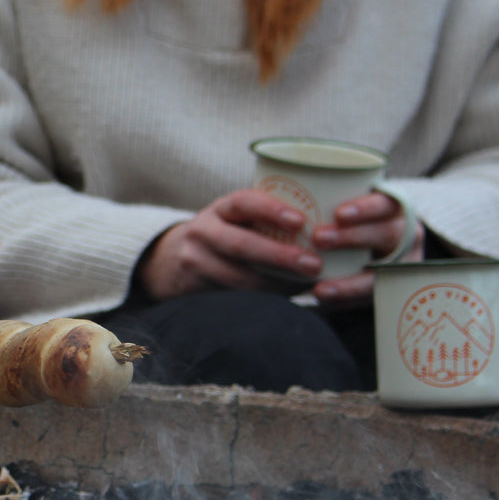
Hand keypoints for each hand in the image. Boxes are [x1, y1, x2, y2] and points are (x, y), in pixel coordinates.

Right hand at [139, 188, 323, 298]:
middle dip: (280, 256)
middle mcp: (203, 231)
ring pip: (239, 278)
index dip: (271, 210)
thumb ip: (266, 218)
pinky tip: (287, 296)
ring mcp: (196, 261)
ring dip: (277, 284)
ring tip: (306, 284)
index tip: (300, 221)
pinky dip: (264, 297)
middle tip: (313, 264)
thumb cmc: (222, 235)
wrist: (170, 260)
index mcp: (220, 208)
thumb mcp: (235, 218)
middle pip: (240, 244)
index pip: (243, 202)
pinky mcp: (196, 288)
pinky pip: (235, 296)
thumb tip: (328, 226)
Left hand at [310, 190, 424, 306]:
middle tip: (318, 238)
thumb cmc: (345, 222)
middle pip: (388, 234)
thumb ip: (327, 200)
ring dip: (349, 284)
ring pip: (382, 274)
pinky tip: (323, 300)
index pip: (387, 203)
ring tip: (318, 290)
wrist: (368, 255)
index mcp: (393, 208)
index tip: (340, 214)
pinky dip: (346, 300)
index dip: (367, 208)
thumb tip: (284, 179)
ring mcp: (403, 263)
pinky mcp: (391, 288)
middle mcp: (404, 234)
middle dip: (353, 238)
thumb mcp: (344, 207)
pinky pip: (371, 297)